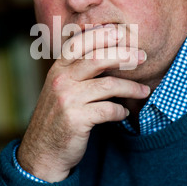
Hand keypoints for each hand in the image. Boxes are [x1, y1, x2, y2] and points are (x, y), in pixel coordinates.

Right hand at [17, 26, 149, 181]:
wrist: (42, 152)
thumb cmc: (57, 118)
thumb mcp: (60, 89)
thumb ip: (77, 72)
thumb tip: (110, 54)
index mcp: (57, 69)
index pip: (79, 43)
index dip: (101, 34)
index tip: (122, 33)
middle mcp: (60, 80)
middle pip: (97, 59)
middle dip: (124, 55)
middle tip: (142, 57)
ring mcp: (67, 99)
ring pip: (108, 85)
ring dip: (131, 87)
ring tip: (144, 91)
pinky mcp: (76, 119)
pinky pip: (108, 109)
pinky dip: (121, 111)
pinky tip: (124, 113)